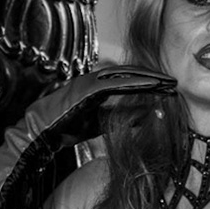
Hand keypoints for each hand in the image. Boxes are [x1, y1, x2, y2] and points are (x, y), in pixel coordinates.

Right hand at [6, 64, 175, 148]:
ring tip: (166, 82)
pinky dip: (134, 83)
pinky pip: (114, 84)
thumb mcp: (100, 124)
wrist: (37, 134)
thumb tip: (146, 117)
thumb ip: (120, 118)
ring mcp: (88, 82)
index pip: (125, 80)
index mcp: (94, 87)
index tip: (166, 86)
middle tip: (172, 81)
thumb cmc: (65, 130)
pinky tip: (151, 86)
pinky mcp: (85, 89)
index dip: (146, 82)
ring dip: (146, 78)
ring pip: (123, 75)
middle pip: (127, 74)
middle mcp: (91, 81)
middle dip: (150, 77)